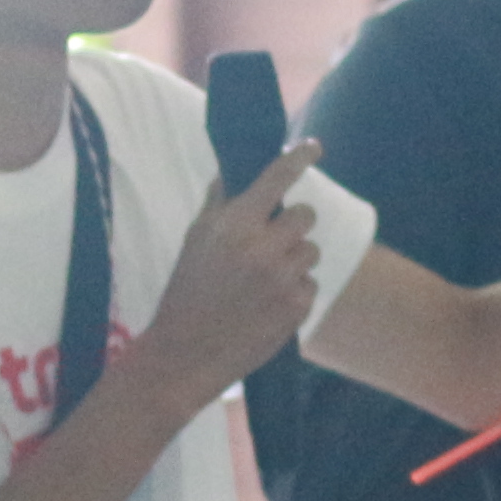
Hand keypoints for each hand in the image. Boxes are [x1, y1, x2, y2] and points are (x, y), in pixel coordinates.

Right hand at [126, 141, 328, 410]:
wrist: (186, 353)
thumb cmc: (186, 291)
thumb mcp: (195, 240)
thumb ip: (219, 204)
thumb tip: (236, 173)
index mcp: (234, 224)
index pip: (277, 178)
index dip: (300, 157)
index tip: (314, 147)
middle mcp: (262, 248)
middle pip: (306, 215)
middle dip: (293, 225)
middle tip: (271, 242)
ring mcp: (283, 279)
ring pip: (311, 251)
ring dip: (294, 260)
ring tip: (263, 280)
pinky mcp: (296, 307)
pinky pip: (310, 284)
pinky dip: (294, 291)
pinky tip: (266, 305)